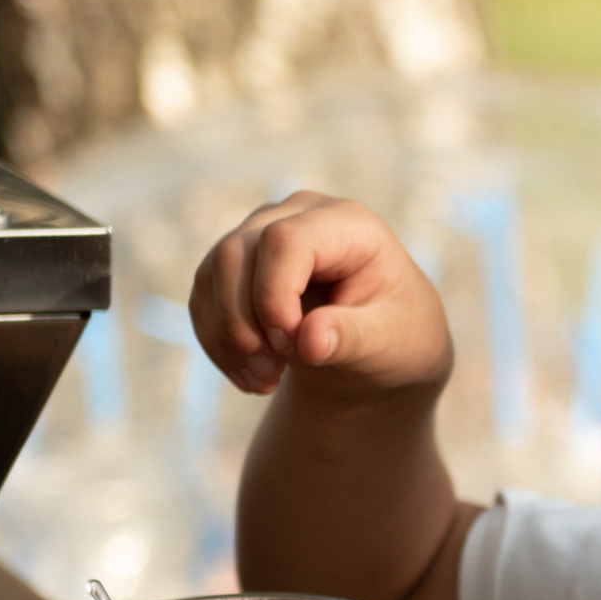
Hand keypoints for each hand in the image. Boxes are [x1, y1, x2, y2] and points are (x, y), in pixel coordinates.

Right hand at [191, 193, 453, 404]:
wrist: (379, 348)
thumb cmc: (396, 337)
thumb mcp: (391, 343)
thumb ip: (354, 338)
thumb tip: (307, 340)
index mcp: (347, 224)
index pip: (285, 241)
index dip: (272, 294)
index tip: (289, 346)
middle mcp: (297, 216)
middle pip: (236, 253)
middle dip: (243, 322)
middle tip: (271, 376)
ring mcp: (261, 235)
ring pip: (212, 273)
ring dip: (228, 338)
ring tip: (264, 382)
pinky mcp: (237, 266)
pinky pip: (204, 298)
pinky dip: (219, 344)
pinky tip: (250, 375)